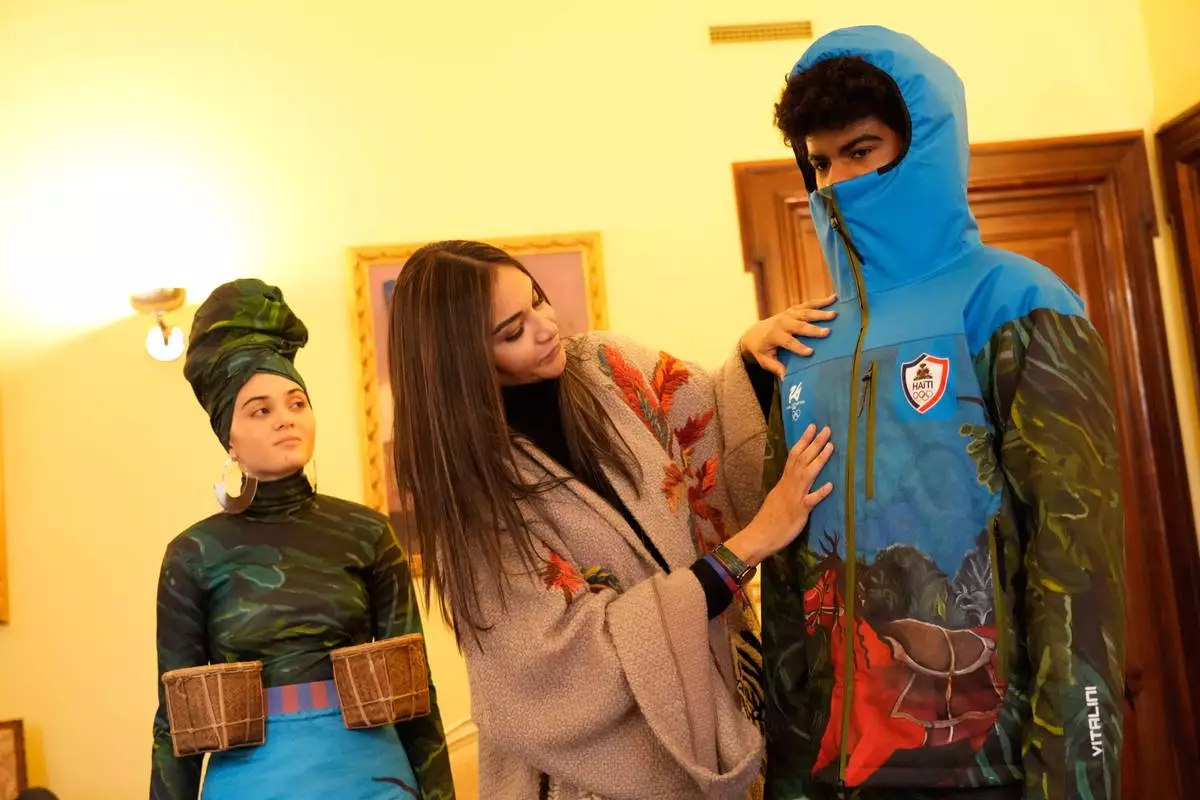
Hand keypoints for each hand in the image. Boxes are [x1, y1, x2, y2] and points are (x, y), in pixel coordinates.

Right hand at [724, 424, 833, 566]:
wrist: (759, 536)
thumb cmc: (769, 519)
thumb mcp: (777, 497)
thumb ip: (787, 486)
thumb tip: (795, 478)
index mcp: (784, 481)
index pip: (794, 456)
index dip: (804, 441)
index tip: (812, 426)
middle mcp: (789, 485)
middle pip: (803, 460)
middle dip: (815, 443)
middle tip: (826, 429)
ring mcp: (795, 497)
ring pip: (808, 474)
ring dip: (819, 459)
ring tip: (831, 446)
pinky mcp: (799, 511)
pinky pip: (811, 501)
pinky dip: (821, 492)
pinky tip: (831, 485)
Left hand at [739, 295, 836, 377]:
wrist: (754, 332)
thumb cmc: (762, 349)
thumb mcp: (764, 360)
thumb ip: (775, 367)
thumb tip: (786, 379)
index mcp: (774, 335)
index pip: (787, 342)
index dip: (798, 347)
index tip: (810, 353)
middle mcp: (782, 322)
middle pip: (799, 326)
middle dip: (813, 329)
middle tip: (827, 332)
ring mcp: (789, 314)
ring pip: (806, 312)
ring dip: (820, 313)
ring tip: (834, 314)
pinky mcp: (794, 309)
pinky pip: (809, 304)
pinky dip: (821, 301)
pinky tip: (834, 298)